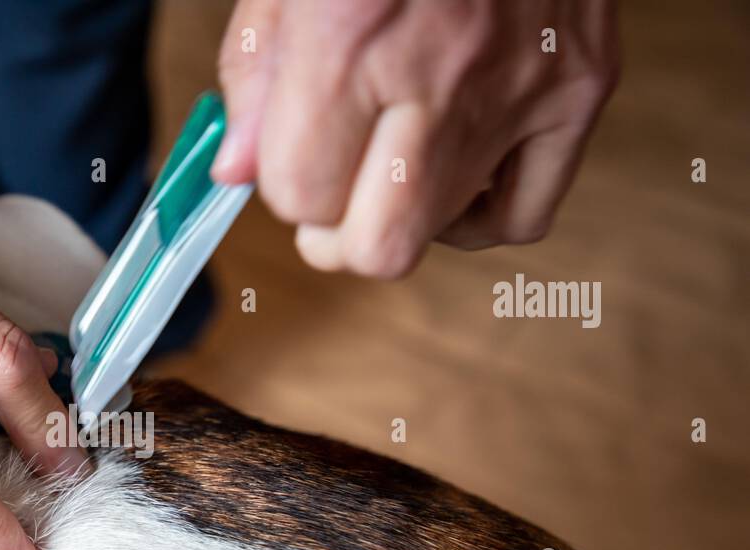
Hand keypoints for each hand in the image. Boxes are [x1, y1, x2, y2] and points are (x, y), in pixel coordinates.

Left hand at [213, 0, 618, 275]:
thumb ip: (255, 70)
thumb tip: (236, 171)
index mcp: (351, 33)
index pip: (300, 195)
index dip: (283, 183)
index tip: (287, 148)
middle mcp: (443, 69)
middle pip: (378, 246)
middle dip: (335, 234)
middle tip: (329, 187)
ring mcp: (523, 85)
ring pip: (441, 234)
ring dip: (397, 213)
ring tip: (389, 150)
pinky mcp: (583, 86)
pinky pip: (523, 215)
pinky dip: (479, 212)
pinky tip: (448, 169)